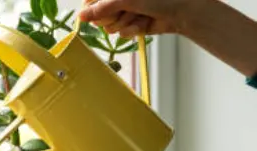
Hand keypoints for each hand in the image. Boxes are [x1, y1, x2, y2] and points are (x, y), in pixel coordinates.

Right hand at [78, 0, 192, 37]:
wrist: (184, 10)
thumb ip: (101, 7)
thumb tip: (80, 16)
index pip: (90, 0)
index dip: (90, 7)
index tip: (93, 12)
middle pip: (98, 15)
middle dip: (112, 16)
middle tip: (126, 10)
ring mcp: (126, 12)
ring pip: (109, 27)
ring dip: (125, 23)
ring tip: (140, 15)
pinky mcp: (133, 25)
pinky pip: (122, 34)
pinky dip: (133, 29)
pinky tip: (144, 23)